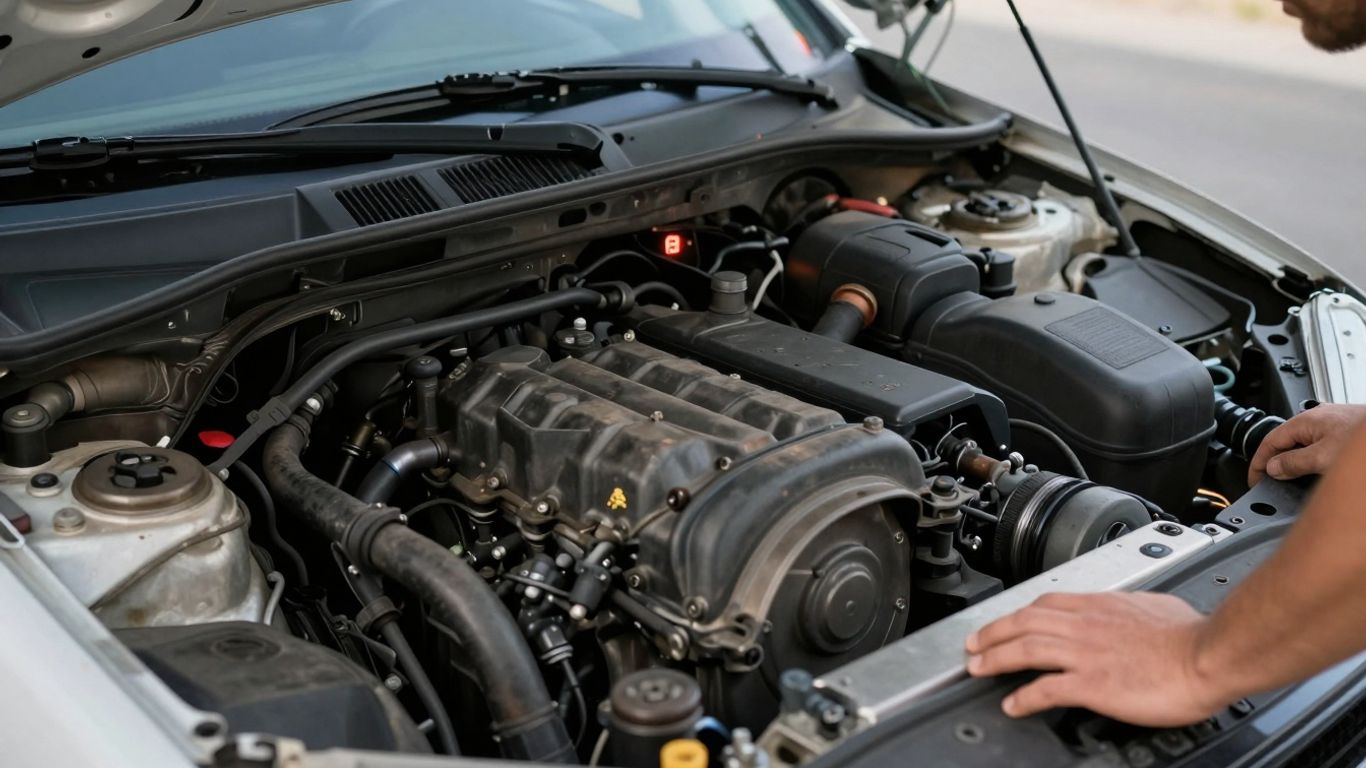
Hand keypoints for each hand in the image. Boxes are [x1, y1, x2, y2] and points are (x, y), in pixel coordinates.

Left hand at [964, 592, 1233, 726]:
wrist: (1208, 654)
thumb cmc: (1192, 635)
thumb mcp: (1157, 605)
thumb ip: (1136, 607)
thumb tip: (1139, 609)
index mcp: (1101, 606)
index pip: (1047, 603)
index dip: (1019, 613)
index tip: (1007, 621)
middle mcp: (1086, 625)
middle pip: (1024, 622)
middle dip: (992, 632)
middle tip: (973, 644)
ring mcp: (1086, 654)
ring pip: (1026, 649)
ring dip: (995, 659)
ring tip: (977, 669)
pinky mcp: (1092, 683)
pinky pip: (1046, 688)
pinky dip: (1024, 697)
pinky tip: (1013, 705)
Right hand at [1247, 404, 1365, 485]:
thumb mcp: (1324, 458)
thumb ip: (1295, 463)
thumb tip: (1275, 468)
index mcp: (1306, 421)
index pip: (1270, 441)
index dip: (1258, 463)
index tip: (1254, 480)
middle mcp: (1319, 419)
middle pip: (1287, 442)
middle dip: (1277, 463)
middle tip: (1271, 483)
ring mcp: (1334, 424)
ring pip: (1305, 444)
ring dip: (1297, 462)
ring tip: (1294, 480)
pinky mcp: (1348, 433)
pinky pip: (1321, 446)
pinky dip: (1313, 460)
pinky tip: (1320, 470)